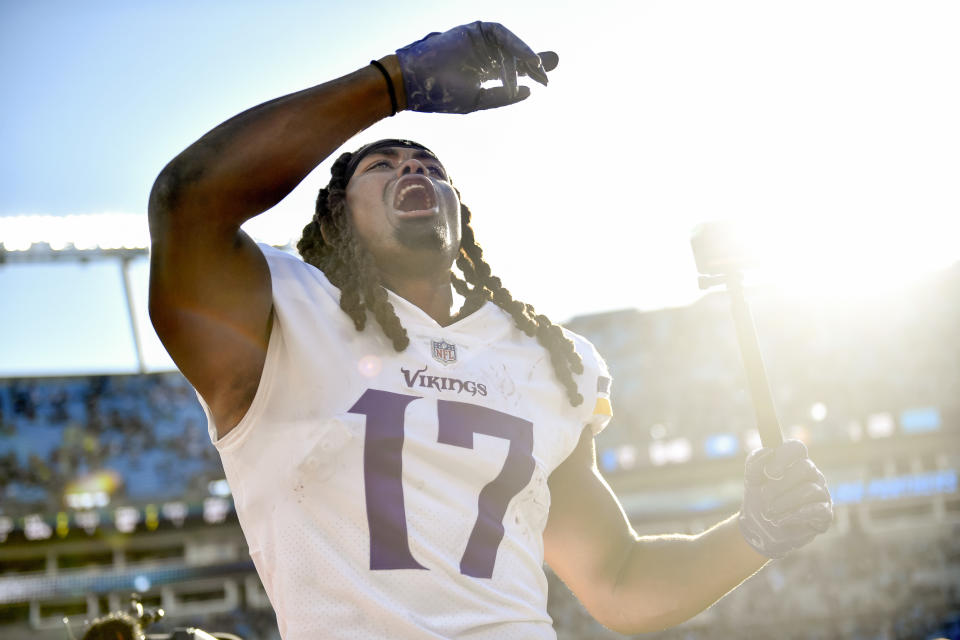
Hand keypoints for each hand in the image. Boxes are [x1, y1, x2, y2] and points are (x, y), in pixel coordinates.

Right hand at [396, 21, 557, 113]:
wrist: (415, 83)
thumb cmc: (441, 94)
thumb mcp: (477, 100)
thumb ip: (502, 96)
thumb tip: (529, 91)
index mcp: (483, 71)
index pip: (512, 70)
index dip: (529, 74)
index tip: (546, 83)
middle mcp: (484, 54)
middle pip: (515, 56)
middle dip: (533, 63)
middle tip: (549, 75)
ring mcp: (479, 41)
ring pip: (509, 46)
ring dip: (525, 55)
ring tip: (539, 68)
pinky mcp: (474, 30)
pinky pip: (501, 33)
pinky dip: (515, 44)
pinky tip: (526, 57)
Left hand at [738, 439, 832, 558]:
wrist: (759, 530)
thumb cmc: (759, 500)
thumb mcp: (751, 481)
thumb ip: (755, 463)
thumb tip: (768, 451)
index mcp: (794, 462)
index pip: (797, 448)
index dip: (784, 456)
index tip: (768, 472)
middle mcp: (811, 475)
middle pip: (806, 467)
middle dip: (780, 484)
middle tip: (764, 496)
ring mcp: (821, 493)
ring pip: (810, 490)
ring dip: (785, 502)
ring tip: (769, 512)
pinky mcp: (825, 514)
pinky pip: (818, 510)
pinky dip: (795, 515)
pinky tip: (780, 520)